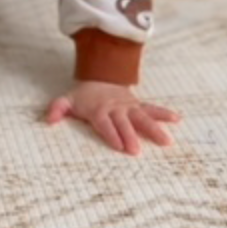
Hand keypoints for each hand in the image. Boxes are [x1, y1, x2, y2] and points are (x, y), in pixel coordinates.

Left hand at [46, 80, 180, 155]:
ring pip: (142, 117)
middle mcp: (116, 108)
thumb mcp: (67, 100)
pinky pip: (152, 108)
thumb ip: (58, 108)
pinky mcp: (138, 105)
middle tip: (137, 151)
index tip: (118, 145)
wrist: (100, 76)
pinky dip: (164, 113)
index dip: (111, 133)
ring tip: (166, 141)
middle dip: (130, 136)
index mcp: (99, 110)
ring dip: (154, 128)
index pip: (104, 123)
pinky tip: (177, 119)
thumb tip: (49, 120)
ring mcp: (129, 106)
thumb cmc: (83, 96)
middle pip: (124, 123)